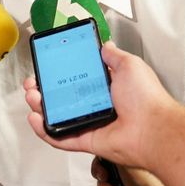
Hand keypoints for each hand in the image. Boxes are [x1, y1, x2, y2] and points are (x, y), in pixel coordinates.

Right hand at [24, 41, 182, 167]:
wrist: (152, 128)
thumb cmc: (145, 97)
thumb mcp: (130, 65)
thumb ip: (113, 55)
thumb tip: (105, 45)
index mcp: (106, 87)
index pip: (77, 78)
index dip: (60, 73)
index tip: (47, 66)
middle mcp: (97, 105)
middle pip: (63, 98)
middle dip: (44, 90)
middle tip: (34, 83)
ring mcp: (90, 124)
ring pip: (58, 117)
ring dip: (40, 107)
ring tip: (32, 96)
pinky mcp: (86, 140)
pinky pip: (60, 137)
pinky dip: (45, 131)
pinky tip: (35, 119)